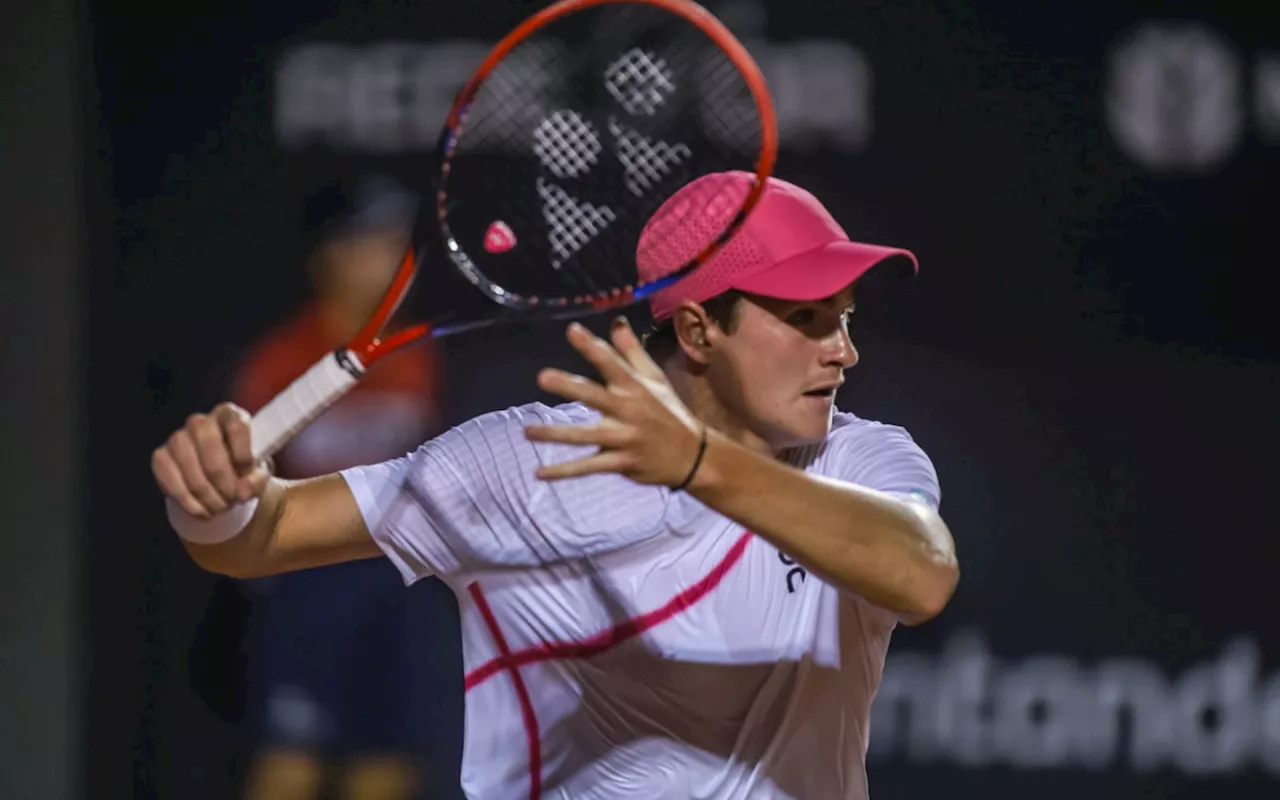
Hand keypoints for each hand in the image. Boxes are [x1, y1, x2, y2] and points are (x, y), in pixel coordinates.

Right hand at [151, 402, 270, 517]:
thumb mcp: (259, 472)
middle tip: (233, 500)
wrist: (219, 479)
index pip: (237, 427)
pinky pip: (171, 481)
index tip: (247, 474)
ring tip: (221, 507)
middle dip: (225, 483)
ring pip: (191, 470)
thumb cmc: (243, 468)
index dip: (244, 455)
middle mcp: (200, 421)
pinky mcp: (160, 457)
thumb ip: (256, 480)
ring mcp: (177, 438)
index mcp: (229, 415)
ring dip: (208, 496)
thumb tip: (242, 492)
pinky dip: (189, 502)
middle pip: (212, 452)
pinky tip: (202, 510)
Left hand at [525, 317, 704, 486]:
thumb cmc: (669, 412)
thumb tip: (616, 322)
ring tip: (527, 432)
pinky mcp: (621, 462)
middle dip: (568, 386)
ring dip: (555, 434)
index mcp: (634, 386)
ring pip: (585, 436)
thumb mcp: (656, 378)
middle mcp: (628, 410)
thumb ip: (632, 351)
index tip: (571, 330)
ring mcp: (624, 438)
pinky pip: (588, 467)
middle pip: (593, 395)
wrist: (694, 455)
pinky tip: (539, 473)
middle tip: (542, 377)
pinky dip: (564, 471)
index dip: (591, 346)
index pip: (610, 362)